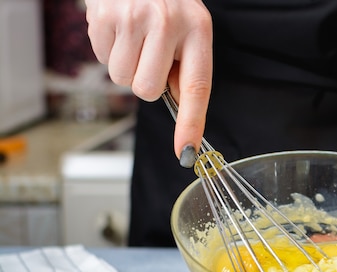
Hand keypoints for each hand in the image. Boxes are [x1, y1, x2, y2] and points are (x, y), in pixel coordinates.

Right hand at [84, 0, 212, 158]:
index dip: (190, 124)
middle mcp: (167, 22)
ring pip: (122, 78)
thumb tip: (177, 107)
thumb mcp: (189, 29)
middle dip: (145, 80)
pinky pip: (102, 59)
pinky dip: (109, 49)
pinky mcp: (104, 15)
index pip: (196, 88)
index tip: (186, 153)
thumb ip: (186, 68)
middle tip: (149, 55)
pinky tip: (119, 30)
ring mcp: (133, 18)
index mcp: (197, 30)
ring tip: (134, 38)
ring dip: (126, 65)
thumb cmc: (168, 3)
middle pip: (147, 89)